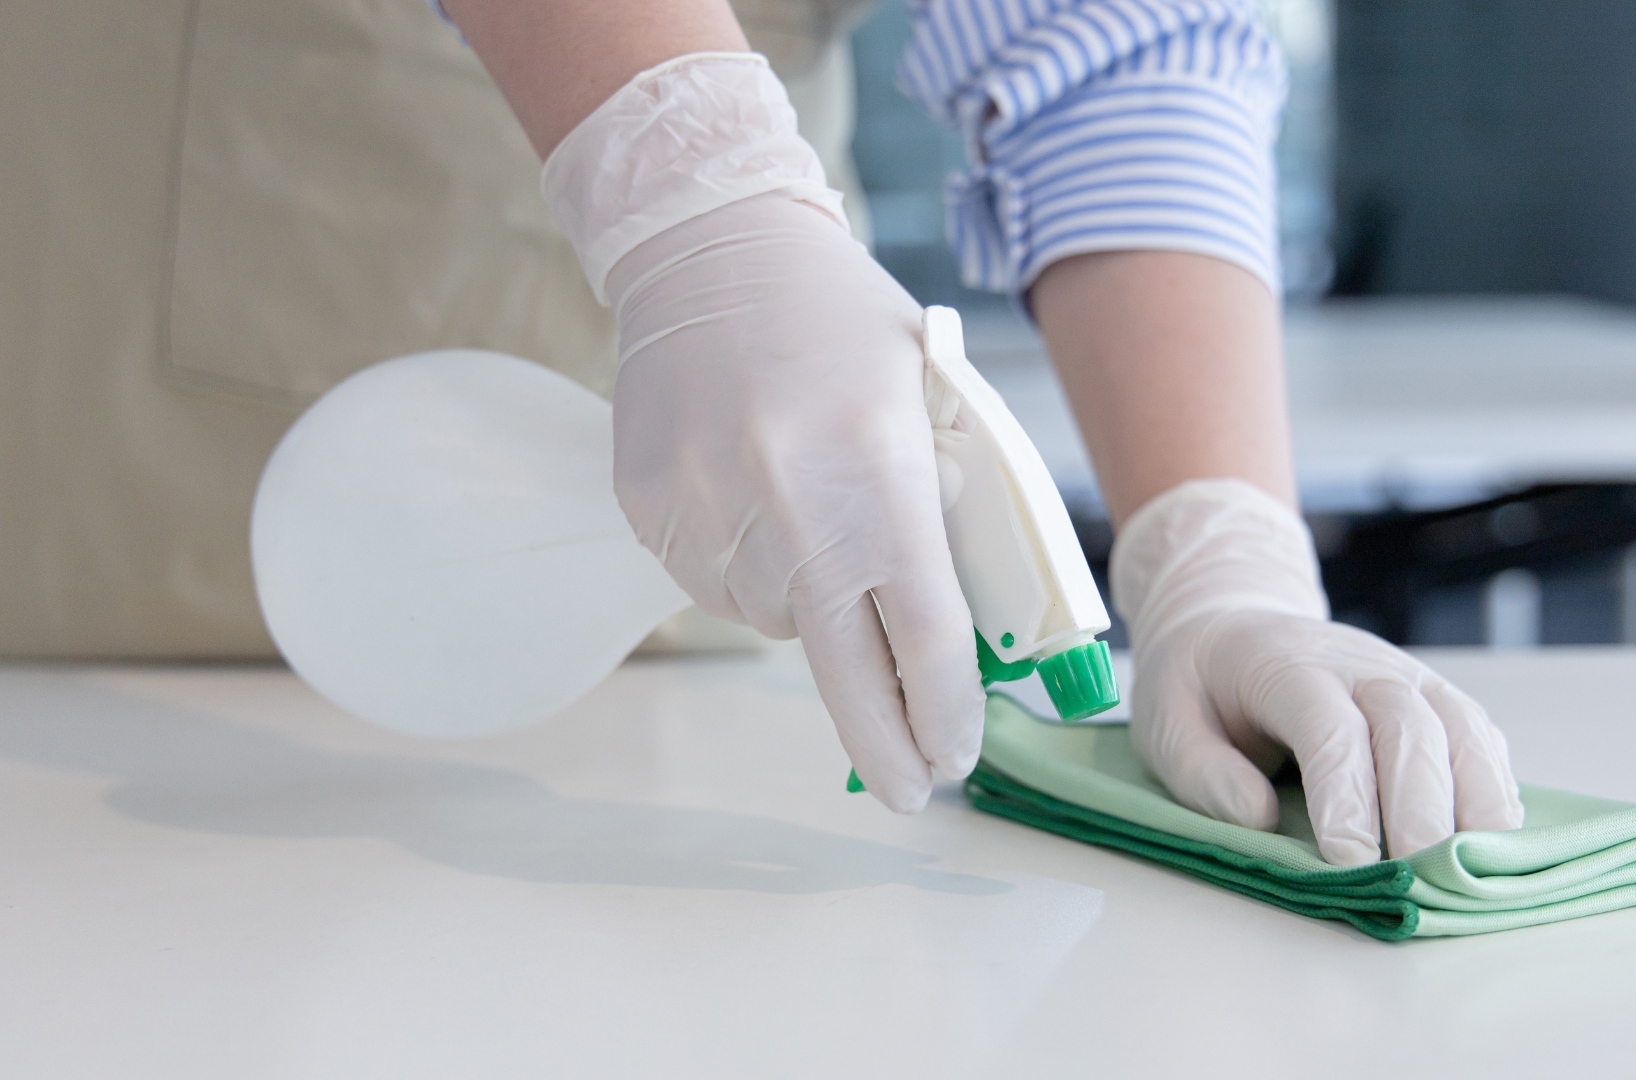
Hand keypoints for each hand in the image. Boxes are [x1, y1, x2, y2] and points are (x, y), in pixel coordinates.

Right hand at [543, 55, 982, 811]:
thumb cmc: (841, 322)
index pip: (926, 634)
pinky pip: (712, 584)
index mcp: (876, 474)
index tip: (955, 755)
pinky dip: (745, 568)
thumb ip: (947, 502)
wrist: (709, 246)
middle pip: (843, 671)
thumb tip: (960, 620)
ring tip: (805, 507)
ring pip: (772, 620)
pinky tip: (753, 497)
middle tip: (907, 792)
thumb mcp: (928, 394)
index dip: (945, 709)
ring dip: (806, 603)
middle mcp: (787, 505)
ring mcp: (707, 511)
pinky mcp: (649, 510)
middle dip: (883, 743)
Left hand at [1112, 480, 1523, 863]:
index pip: (1331, 728)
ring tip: (1475, 869)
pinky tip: (1492, 841)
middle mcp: (1361, 664)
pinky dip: (1494, 790)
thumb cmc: (1198, 683)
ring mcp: (1408, 677)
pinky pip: (1480, 740)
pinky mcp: (1436, 700)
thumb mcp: (1166, 721)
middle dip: (1422, 808)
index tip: (1352, 863)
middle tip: (1422, 879)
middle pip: (1410, 727)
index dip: (1347, 795)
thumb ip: (1202, 770)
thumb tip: (1257, 817)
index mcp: (1288, 665)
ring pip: (1462, 729)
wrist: (1233, 624)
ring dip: (1476, 801)